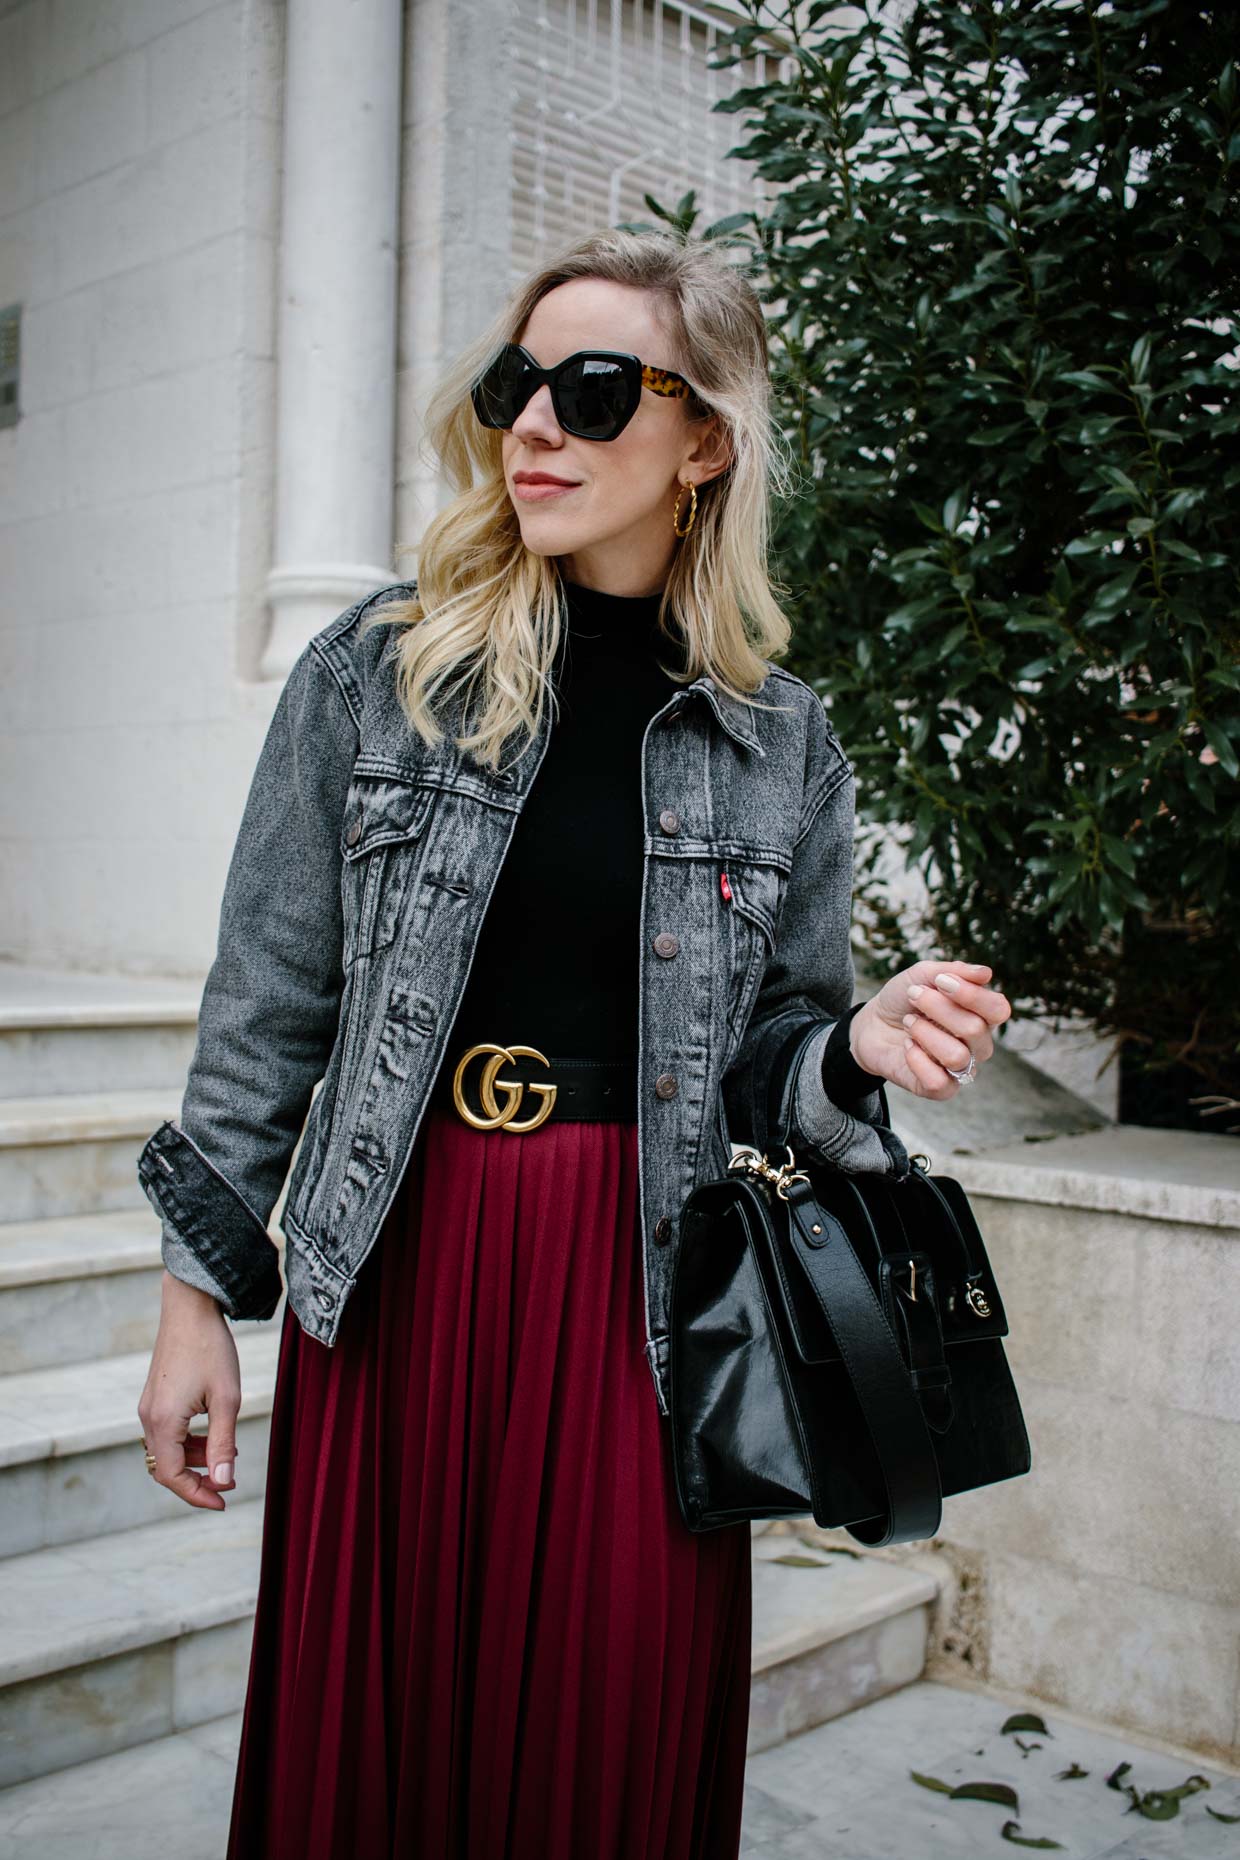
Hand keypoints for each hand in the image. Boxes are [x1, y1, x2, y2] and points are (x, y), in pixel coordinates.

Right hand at [137, 1272, 241, 1509]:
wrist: (190, 1306)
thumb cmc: (211, 1349)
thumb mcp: (226, 1399)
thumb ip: (223, 1444)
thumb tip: (223, 1482)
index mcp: (163, 1422)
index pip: (172, 1476)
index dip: (197, 1494)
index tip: (223, 1501)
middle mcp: (148, 1417)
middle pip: (166, 1467)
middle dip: (198, 1478)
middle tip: (230, 1481)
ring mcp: (149, 1406)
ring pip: (168, 1450)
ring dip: (196, 1458)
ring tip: (229, 1453)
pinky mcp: (155, 1396)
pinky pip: (168, 1432)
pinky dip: (190, 1440)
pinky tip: (216, 1432)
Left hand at [850, 960, 1010, 1100]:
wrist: (871, 1026)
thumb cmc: (903, 1001)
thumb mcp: (921, 976)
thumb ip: (952, 972)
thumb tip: (986, 974)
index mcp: (981, 1015)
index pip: (998, 1009)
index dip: (972, 995)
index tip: (939, 982)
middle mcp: (977, 1044)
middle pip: (975, 1029)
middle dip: (937, 1007)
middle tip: (913, 995)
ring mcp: (961, 1068)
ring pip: (956, 1056)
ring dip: (924, 1033)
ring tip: (908, 1023)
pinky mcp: (940, 1088)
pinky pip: (939, 1081)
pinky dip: (916, 1060)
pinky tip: (907, 1047)